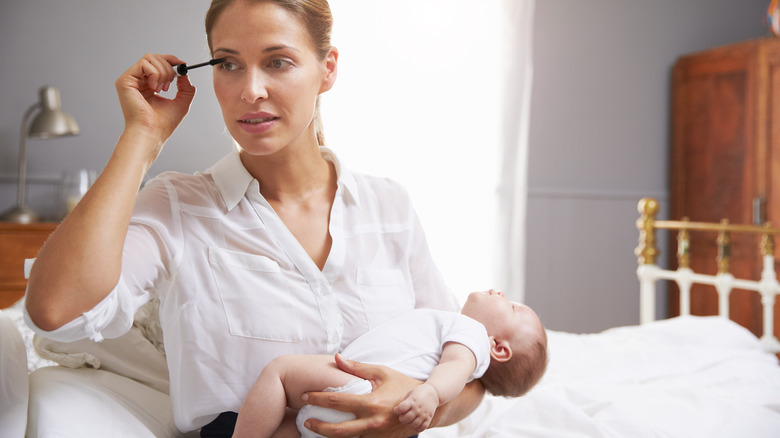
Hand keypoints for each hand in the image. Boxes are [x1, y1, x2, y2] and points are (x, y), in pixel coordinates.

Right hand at [114, 53, 195, 153]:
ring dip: (163, 72)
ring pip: (150, 58)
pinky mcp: (125, 81)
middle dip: (168, 69)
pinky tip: (154, 88)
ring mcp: (130, 80)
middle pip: (154, 57)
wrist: (152, 132)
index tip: (182, 64)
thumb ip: (186, 87)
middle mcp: (138, 81)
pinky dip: (155, 73)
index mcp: (148, 85)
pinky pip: (144, 64)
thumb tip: (184, 72)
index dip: (171, 60)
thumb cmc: (163, 123)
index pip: (158, 63)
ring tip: (161, 89)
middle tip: (169, 86)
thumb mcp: (182, 102)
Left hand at [301, 354, 421, 437]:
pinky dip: (345, 437)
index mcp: (371, 403)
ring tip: (316, 428)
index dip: (317, 399)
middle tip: (304, 421)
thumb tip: (336, 358)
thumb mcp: (381, 373)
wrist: (425, 407)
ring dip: (329, 435)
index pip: (337, 402)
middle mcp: (372, 423)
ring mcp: (376, 436)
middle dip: (317, 426)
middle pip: (337, 431)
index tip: (304, 396)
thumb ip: (357, 367)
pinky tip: (335, 432)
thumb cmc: (401, 385)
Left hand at [393, 383, 438, 432]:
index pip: (401, 408)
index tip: (397, 410)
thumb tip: (397, 411)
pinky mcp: (429, 418)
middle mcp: (418, 408)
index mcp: (412, 401)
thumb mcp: (410, 394)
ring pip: (414, 424)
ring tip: (409, 420)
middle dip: (401, 418)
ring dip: (409, 424)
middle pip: (406, 418)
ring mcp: (424, 414)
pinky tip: (415, 424)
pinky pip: (422, 427)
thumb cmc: (419, 393)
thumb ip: (404, 402)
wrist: (434, 393)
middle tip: (402, 416)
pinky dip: (417, 428)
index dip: (396, 410)